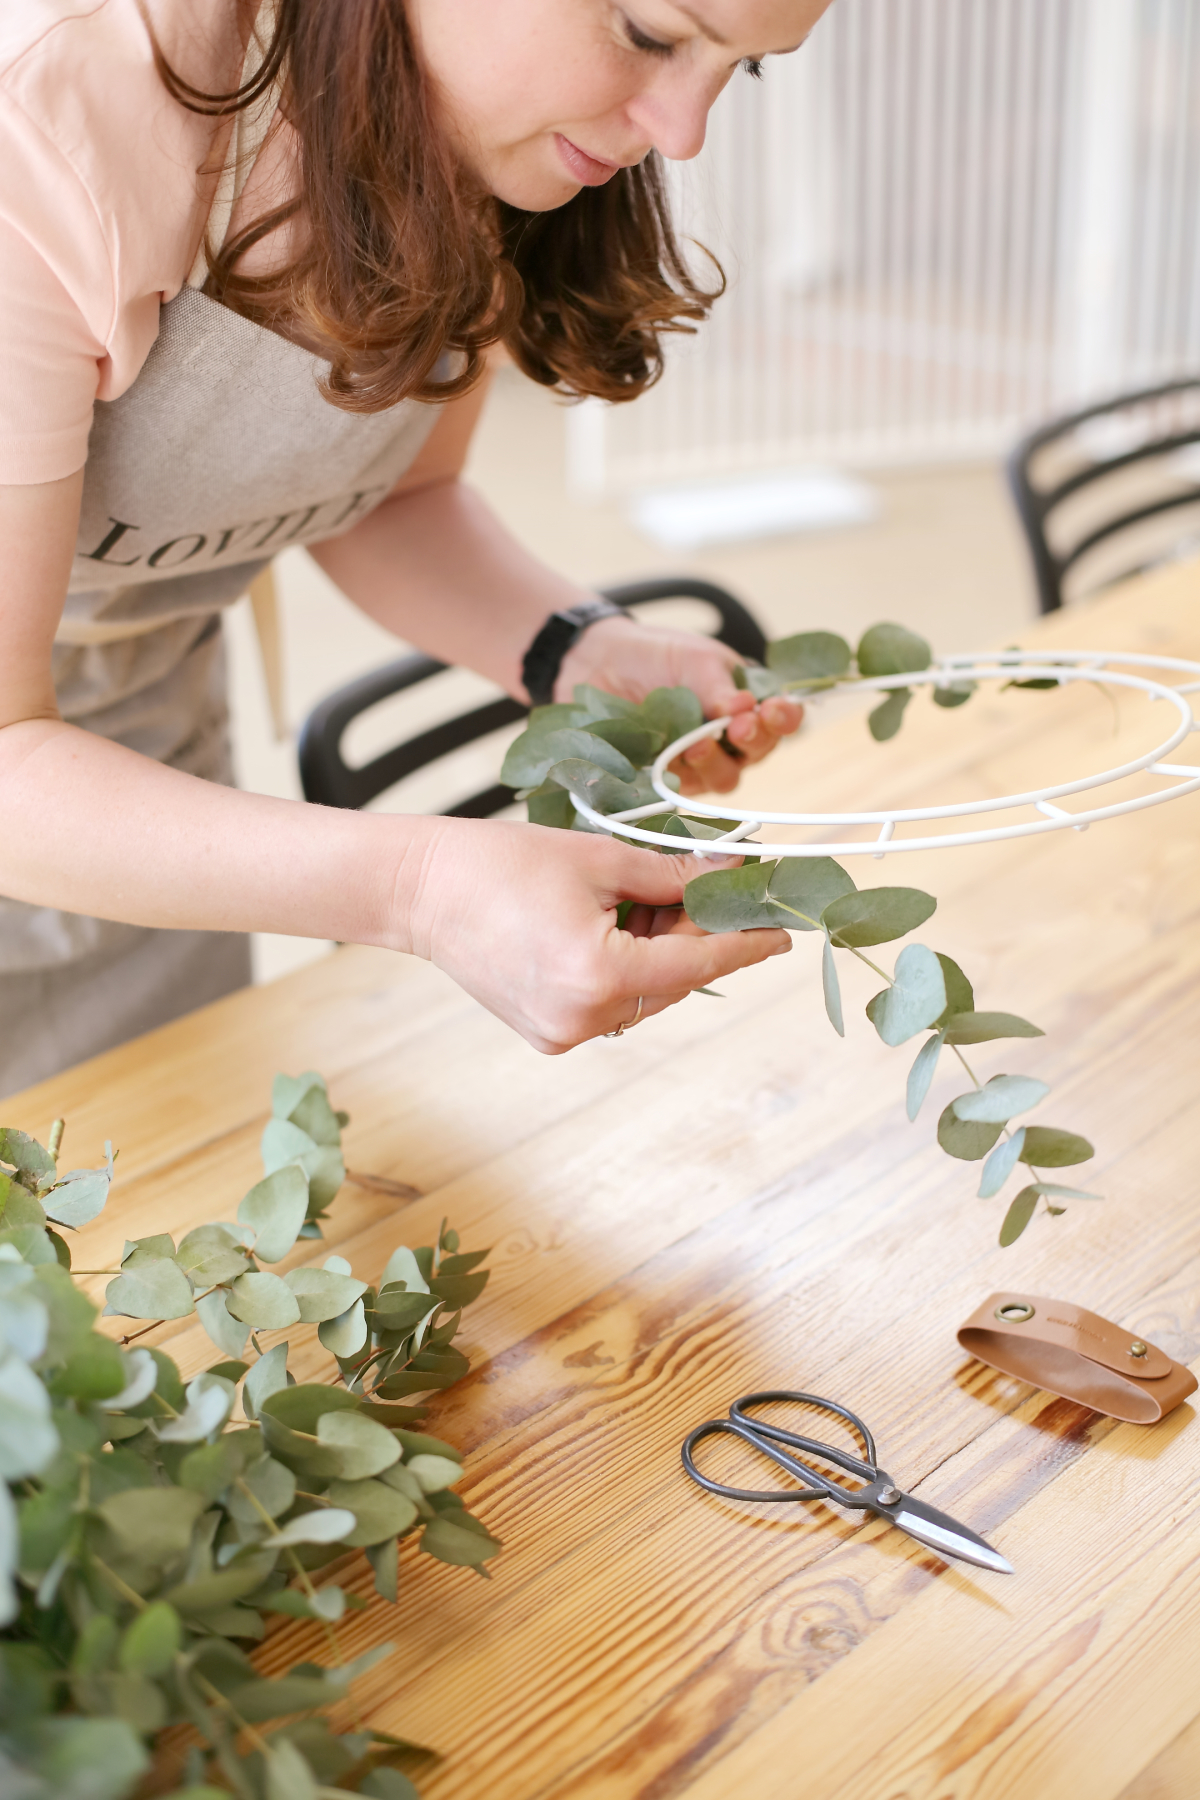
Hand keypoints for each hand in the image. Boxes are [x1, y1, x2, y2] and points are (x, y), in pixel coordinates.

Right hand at [404, 817, 790, 1053]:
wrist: (419, 890)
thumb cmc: (500, 863)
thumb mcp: (599, 859)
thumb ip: (672, 875)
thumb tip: (730, 872)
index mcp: (598, 976)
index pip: (698, 963)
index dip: (745, 945)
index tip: (783, 934)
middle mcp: (583, 1019)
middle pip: (674, 981)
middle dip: (698, 936)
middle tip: (713, 887)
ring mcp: (562, 1035)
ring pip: (645, 994)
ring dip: (661, 950)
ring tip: (645, 897)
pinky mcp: (546, 1034)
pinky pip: (611, 1003)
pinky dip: (627, 967)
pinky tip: (616, 924)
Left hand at [557, 615, 802, 794]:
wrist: (600, 663)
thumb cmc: (656, 656)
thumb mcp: (694, 659)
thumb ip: (717, 686)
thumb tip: (744, 707)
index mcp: (747, 704)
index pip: (780, 719)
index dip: (783, 720)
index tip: (771, 710)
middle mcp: (730, 739)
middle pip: (756, 754)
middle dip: (752, 741)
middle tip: (739, 727)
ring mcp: (699, 763)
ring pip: (722, 778)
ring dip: (714, 763)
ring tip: (697, 744)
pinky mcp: (666, 779)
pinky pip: (680, 789)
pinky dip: (678, 777)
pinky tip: (670, 762)